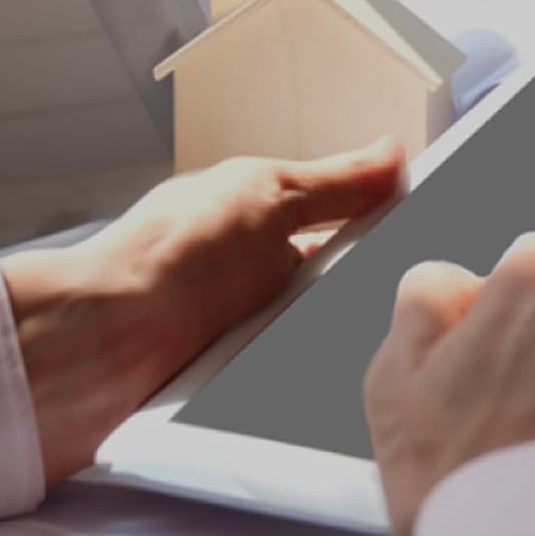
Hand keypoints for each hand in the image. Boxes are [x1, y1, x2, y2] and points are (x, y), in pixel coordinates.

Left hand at [0, 139, 404, 485]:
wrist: (102, 350)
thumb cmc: (164, 262)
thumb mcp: (267, 193)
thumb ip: (336, 179)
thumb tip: (391, 152)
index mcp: (261, 218)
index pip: (349, 218)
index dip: (389, 224)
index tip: (432, 231)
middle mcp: (257, 273)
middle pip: (348, 280)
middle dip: (374, 284)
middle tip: (403, 290)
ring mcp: (253, 329)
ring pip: (333, 330)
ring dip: (350, 333)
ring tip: (374, 337)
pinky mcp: (249, 382)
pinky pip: (310, 377)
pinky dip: (322, 375)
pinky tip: (335, 372)